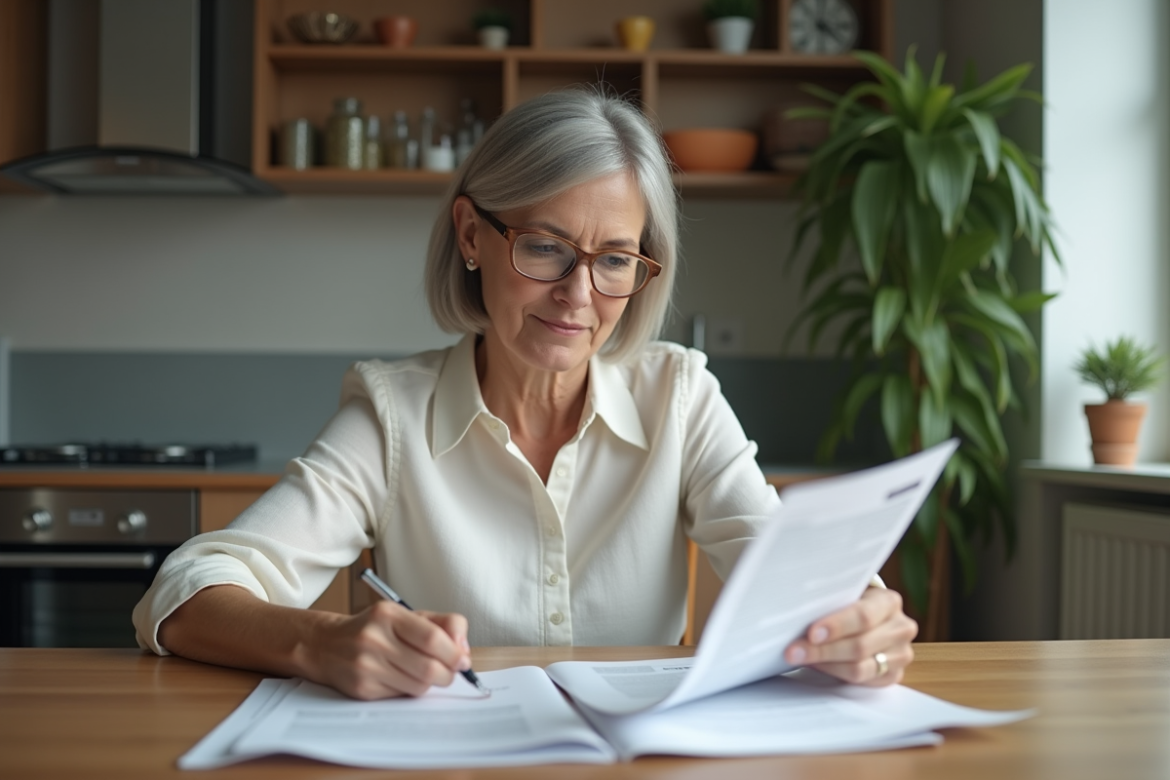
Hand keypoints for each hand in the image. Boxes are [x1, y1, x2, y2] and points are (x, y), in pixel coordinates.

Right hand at [308, 600, 471, 699]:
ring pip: (418, 686)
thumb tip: (463, 650)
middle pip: (429, 668)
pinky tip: (403, 678)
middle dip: (448, 674)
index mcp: (388, 614)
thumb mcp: (406, 615)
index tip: (463, 660)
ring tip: (425, 673)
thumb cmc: (375, 629)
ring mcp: (366, 666)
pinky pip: (401, 696)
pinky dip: (410, 690)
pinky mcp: (362, 688)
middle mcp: (374, 639)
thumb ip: (441, 625)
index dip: (455, 653)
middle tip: (450, 672)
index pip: (433, 638)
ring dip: (430, 684)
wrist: (326, 645)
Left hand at [783, 587, 916, 685]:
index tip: (811, 633)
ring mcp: (900, 654)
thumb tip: (797, 612)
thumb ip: (831, 601)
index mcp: (889, 602)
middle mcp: (900, 628)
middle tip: (794, 651)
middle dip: (822, 650)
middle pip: (860, 646)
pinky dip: (835, 674)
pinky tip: (817, 665)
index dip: (836, 626)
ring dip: (825, 664)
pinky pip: (862, 682)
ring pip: (860, 668)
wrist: (871, 618)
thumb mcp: (846, 594)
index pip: (863, 616)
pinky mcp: (893, 675)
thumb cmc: (851, 603)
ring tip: (800, 658)